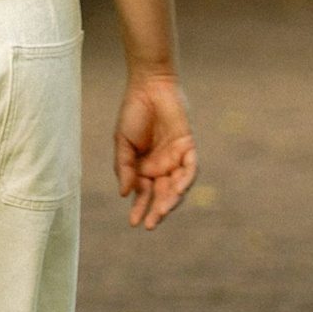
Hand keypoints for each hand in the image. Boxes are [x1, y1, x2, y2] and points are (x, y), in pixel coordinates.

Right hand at [114, 67, 194, 228]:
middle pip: (162, 195)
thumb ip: (124, 167)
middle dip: (156, 211)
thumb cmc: (133, 112)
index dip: (139, 208)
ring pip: (177, 187)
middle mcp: (162, 167)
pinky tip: (176, 190)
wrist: (148, 86)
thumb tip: (124, 194)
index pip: (144, 194)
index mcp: (144, 168)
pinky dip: (185, 180)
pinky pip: (190, 169)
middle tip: (150, 224)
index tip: (133, 223)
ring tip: (161, 212)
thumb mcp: (122, 142)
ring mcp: (176, 158)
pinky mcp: (188, 147)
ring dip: (171, 201)